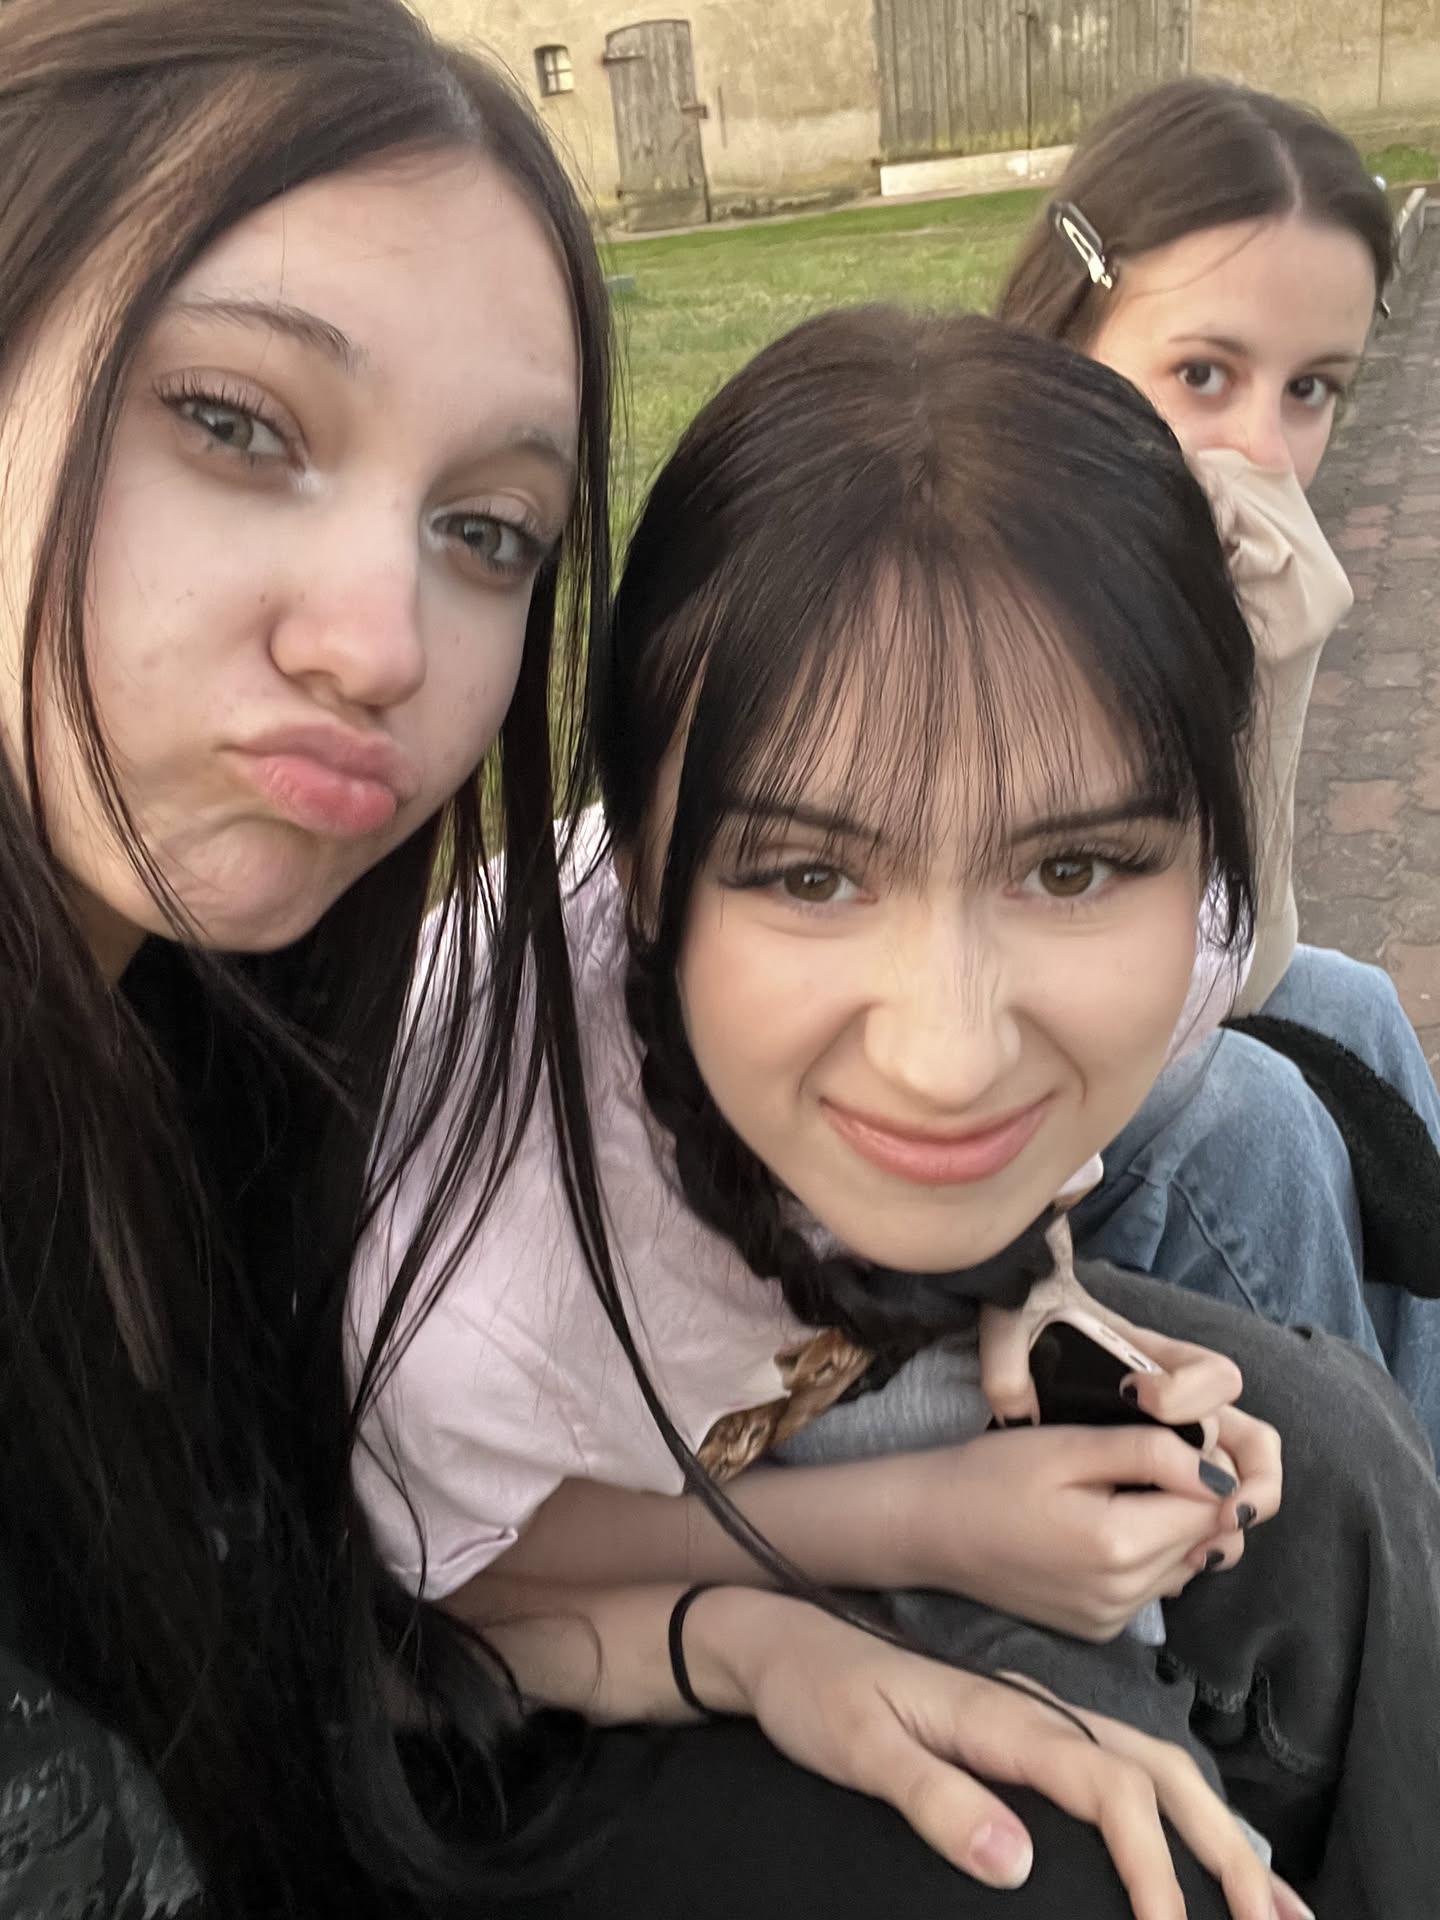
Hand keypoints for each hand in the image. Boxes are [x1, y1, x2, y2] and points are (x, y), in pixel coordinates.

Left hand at [691, 1587, 1303, 1919]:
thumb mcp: (857, 1748)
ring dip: (1214, 1828)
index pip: (1105, 1787)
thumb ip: (934, 1800)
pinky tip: (1189, 1850)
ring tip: (1272, 1899)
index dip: (1150, 1864)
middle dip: (1223, 1845)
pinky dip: (1172, 1812)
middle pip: (1155, 1771)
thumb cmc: (812, 1694)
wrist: (778, 1641)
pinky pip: (1116, 1769)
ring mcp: (1030, 1718)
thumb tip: (1018, 1863)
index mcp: (1000, 1714)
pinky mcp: (1019, 1732)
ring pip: (1148, 1768)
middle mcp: (1031, 1709)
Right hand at [889, 1423, 1266, 1638]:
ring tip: (1118, 1487)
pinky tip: (1104, 1523)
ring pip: (1186, 1562)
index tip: (1171, 1437)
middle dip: (1192, 1494)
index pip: (1215, 1505)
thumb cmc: (989, 1475)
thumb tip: (1220, 1471)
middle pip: (1205, 1537)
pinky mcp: (1100, 1628)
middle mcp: (1125, 1595)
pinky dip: (1147, 1552)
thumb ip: (1151, 1452)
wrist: (928, 1530)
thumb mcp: (1066, 1445)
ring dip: (1171, 1524)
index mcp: (1120, 1545)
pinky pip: (1153, 1584)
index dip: (1207, 1464)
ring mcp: (1112, 1618)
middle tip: (1139, 1455)